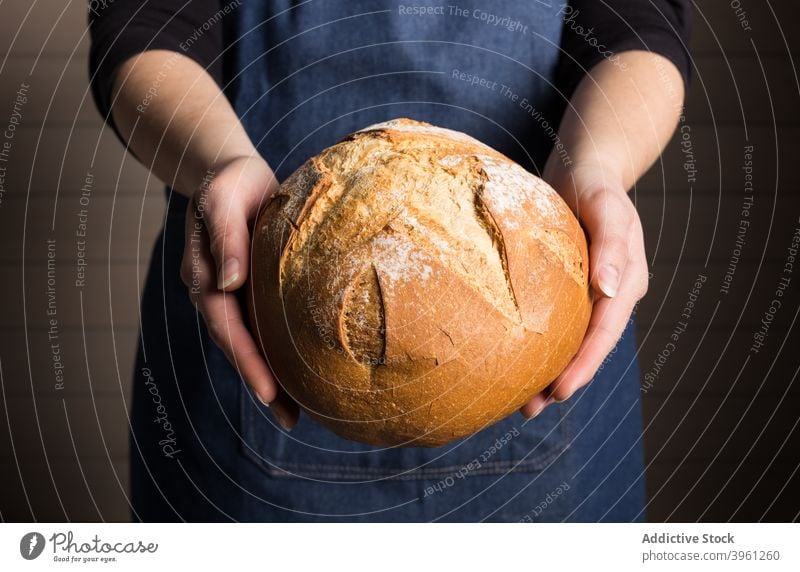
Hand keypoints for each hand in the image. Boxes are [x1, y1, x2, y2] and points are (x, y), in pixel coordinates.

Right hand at [179, 155, 298, 429]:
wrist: (235, 175)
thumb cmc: (230, 184)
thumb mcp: (223, 200)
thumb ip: (225, 238)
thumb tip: (230, 283)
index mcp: (205, 278)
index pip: (228, 328)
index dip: (248, 361)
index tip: (269, 393)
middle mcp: (219, 294)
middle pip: (240, 347)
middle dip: (263, 383)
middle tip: (291, 419)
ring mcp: (236, 296)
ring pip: (253, 343)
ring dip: (273, 375)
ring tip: (299, 412)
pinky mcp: (255, 291)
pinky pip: (267, 326)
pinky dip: (281, 351)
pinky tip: (303, 370)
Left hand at [521, 163, 648, 417]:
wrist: (584, 169)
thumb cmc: (595, 185)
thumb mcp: (606, 207)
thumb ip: (610, 245)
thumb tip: (608, 288)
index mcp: (626, 281)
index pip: (605, 332)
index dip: (584, 364)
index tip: (560, 391)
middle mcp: (610, 293)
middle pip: (589, 346)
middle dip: (564, 379)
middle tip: (532, 408)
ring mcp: (591, 292)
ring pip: (573, 340)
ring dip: (551, 369)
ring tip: (523, 401)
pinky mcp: (570, 287)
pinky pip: (558, 322)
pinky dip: (541, 344)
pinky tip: (517, 359)